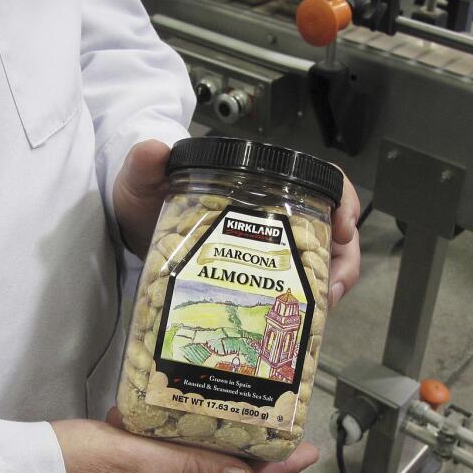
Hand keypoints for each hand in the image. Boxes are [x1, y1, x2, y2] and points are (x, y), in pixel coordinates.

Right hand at [51, 414, 318, 472]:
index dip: (273, 466)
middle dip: (252, 454)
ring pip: (190, 467)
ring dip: (217, 444)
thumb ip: (188, 471)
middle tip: (280, 425)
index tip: (306, 447)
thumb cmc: (68, 472)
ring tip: (238, 416)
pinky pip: (159, 459)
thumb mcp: (132, 464)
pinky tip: (173, 416)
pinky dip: (176, 437)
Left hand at [113, 139, 362, 305]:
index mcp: (255, 182)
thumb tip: (154, 150)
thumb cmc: (145, 198)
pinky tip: (299, 321)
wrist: (129, 233)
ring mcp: (267, 248)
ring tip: (322, 308)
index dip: (341, 199)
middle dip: (343, 258)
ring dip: (329, 285)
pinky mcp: (255, 278)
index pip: (318, 179)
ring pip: (319, 263)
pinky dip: (303, 305)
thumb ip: (145, 164)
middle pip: (328, 229)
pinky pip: (293, 290)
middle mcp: (270, 214)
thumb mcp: (143, 180)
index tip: (344, 227)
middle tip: (335, 285)